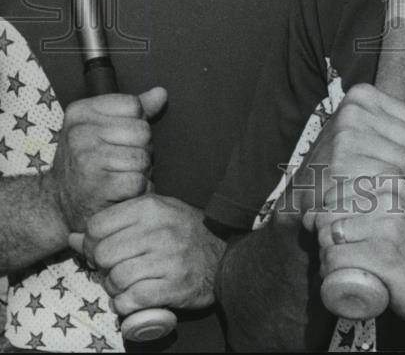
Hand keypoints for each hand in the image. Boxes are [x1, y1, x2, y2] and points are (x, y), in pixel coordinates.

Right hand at [45, 87, 166, 234]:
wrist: (60, 204)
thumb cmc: (90, 159)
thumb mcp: (103, 126)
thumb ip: (136, 108)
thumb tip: (161, 93)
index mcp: (80, 112)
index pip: (134, 106)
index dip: (136, 123)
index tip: (118, 138)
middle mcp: (79, 133)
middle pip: (143, 132)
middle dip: (141, 149)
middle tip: (121, 161)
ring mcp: (86, 160)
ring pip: (144, 157)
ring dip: (141, 171)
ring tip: (121, 175)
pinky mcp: (97, 187)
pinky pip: (139, 182)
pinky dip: (138, 190)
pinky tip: (122, 192)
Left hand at [70, 194, 224, 313]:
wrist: (225, 255)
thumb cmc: (184, 233)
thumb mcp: (154, 216)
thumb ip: (116, 223)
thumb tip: (73, 238)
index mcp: (152, 207)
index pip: (97, 225)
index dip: (93, 242)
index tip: (105, 249)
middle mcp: (159, 229)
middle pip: (102, 253)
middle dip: (103, 267)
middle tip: (117, 269)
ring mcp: (168, 258)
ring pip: (115, 279)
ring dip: (115, 288)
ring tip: (129, 283)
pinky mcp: (173, 285)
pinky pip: (129, 300)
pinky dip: (125, 305)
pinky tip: (135, 298)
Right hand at [296, 83, 404, 221]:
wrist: (302, 194)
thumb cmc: (343, 161)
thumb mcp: (370, 131)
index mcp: (361, 95)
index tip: (397, 157)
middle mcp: (353, 112)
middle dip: (404, 164)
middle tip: (376, 172)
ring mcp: (347, 138)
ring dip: (394, 180)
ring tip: (369, 182)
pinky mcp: (344, 166)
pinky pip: (390, 181)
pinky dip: (385, 193)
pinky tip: (367, 194)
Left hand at [316, 180, 404, 325]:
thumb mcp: (395, 212)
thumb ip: (367, 202)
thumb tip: (313, 212)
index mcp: (390, 183)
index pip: (333, 194)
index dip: (328, 218)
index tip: (339, 236)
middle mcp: (389, 199)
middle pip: (327, 215)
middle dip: (324, 239)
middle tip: (340, 256)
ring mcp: (389, 226)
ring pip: (329, 238)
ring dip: (327, 258)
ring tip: (343, 268)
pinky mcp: (385, 256)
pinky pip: (337, 258)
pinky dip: (331, 272)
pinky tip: (344, 278)